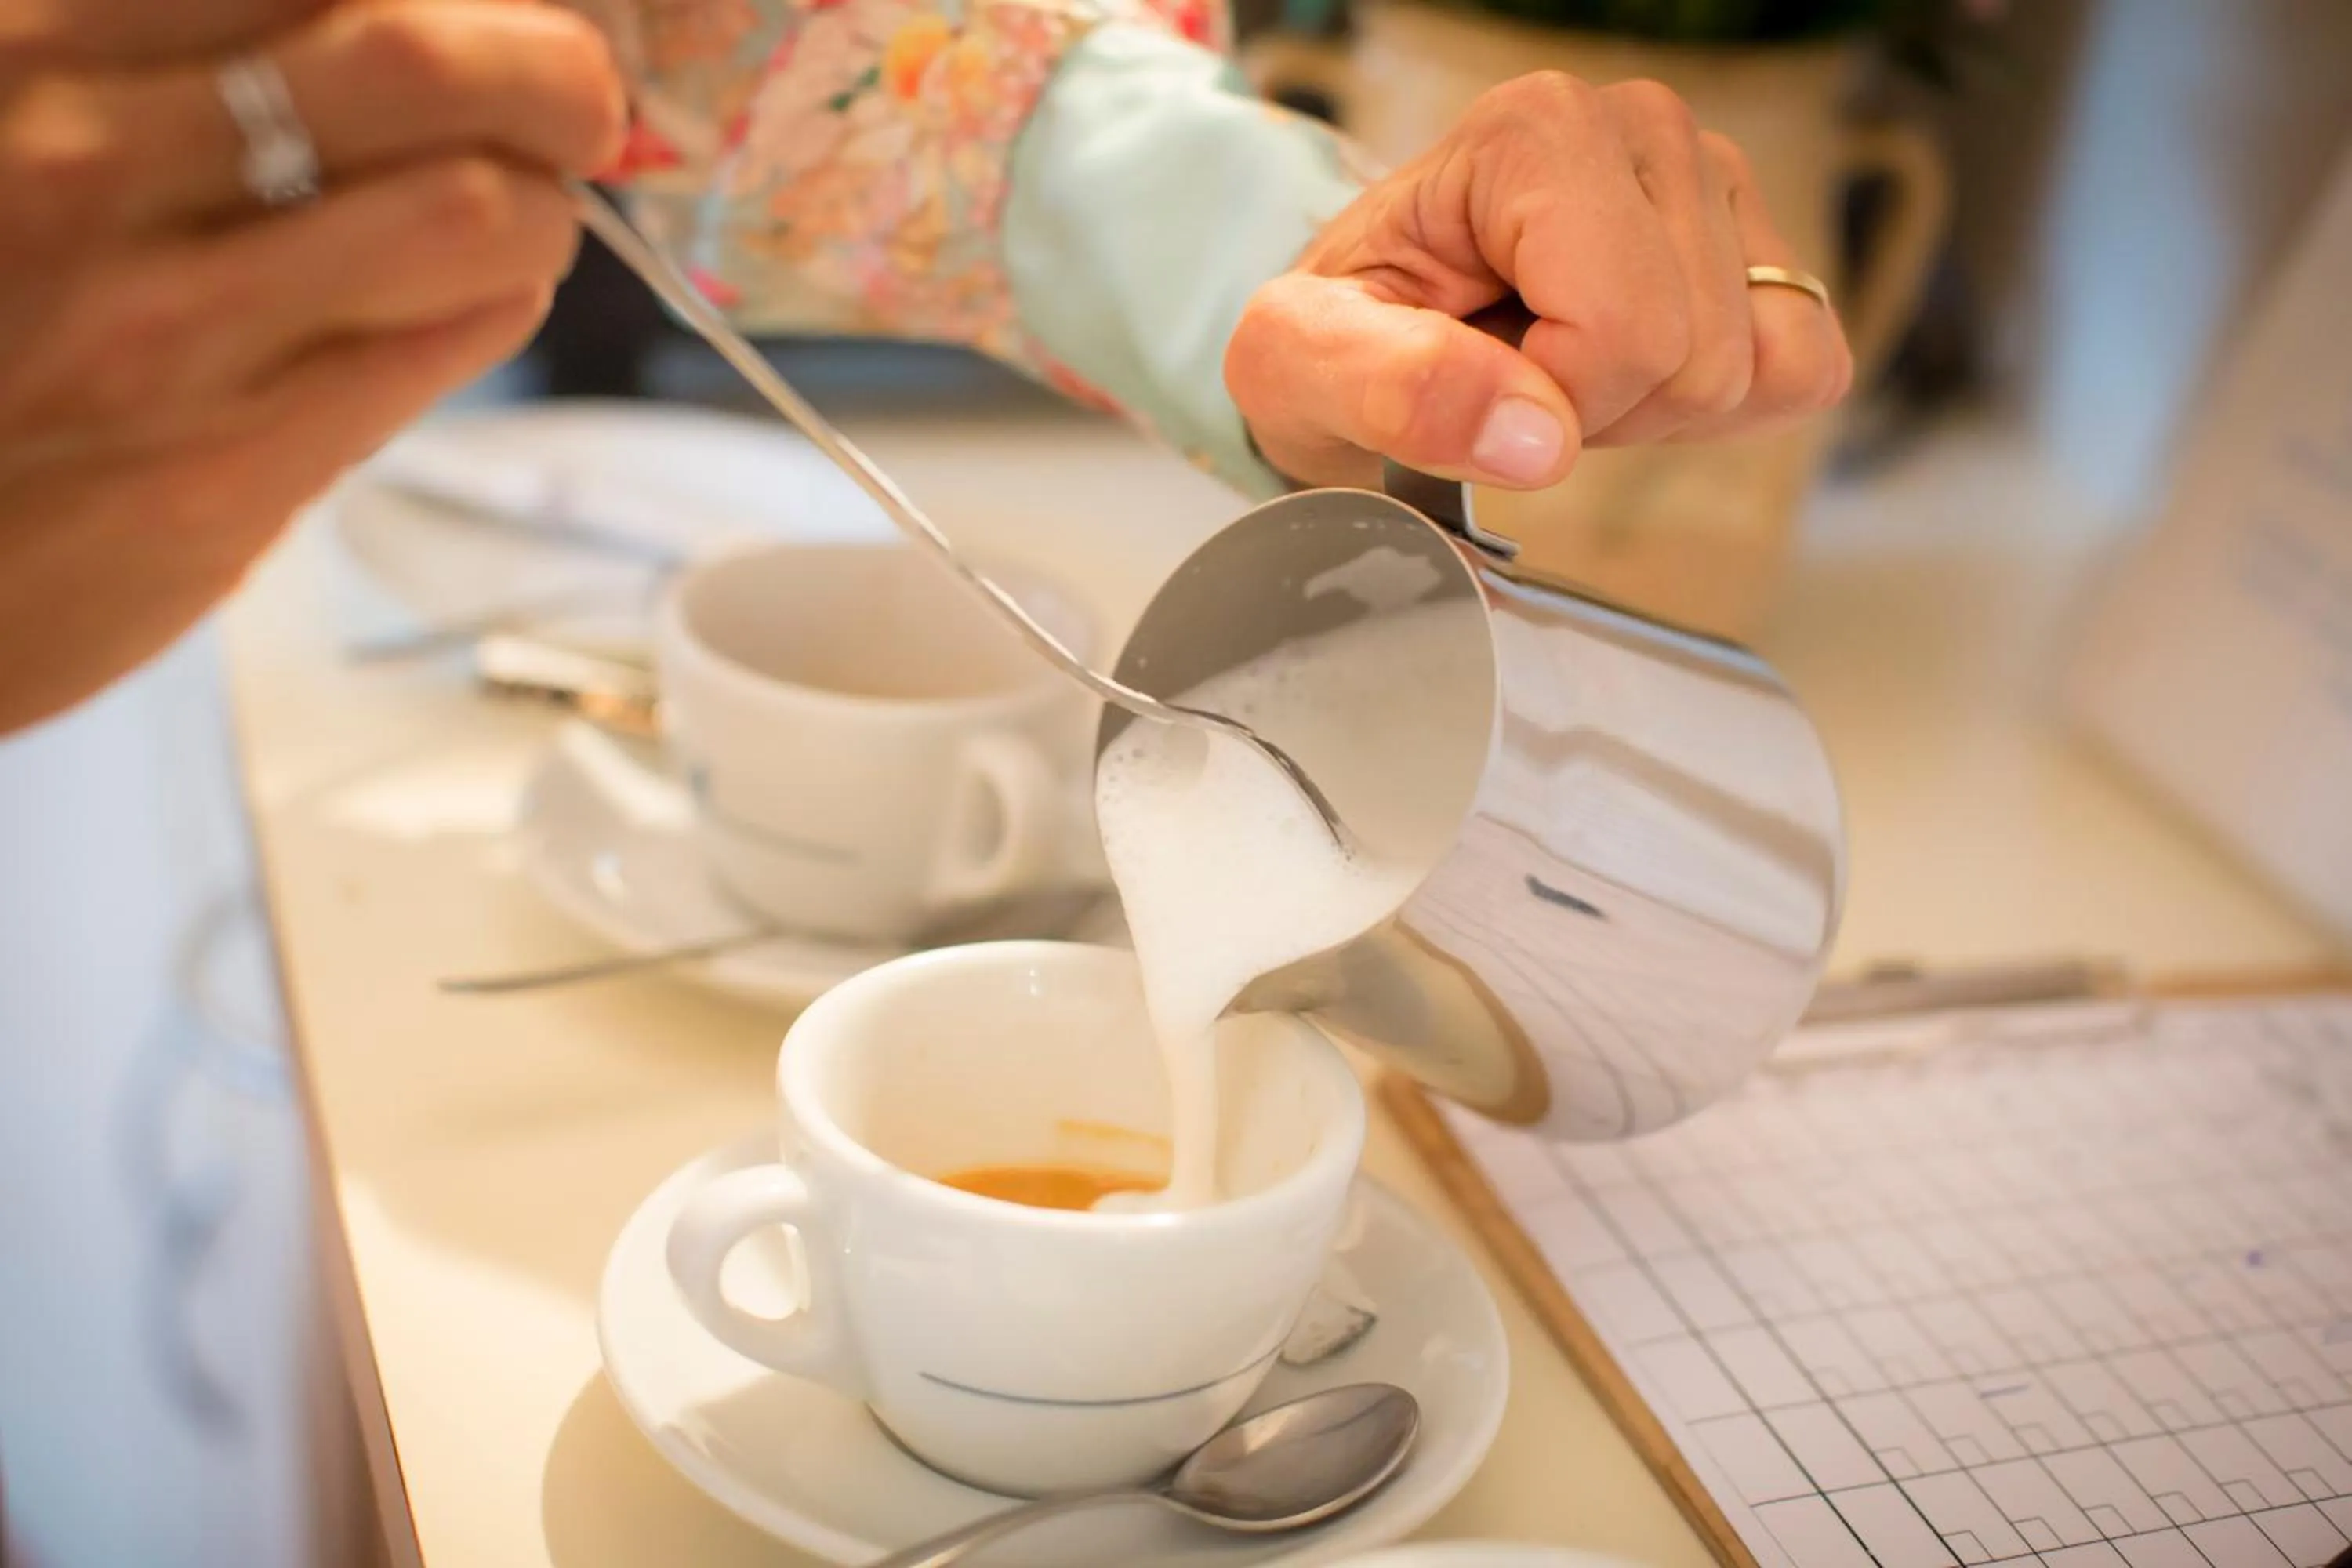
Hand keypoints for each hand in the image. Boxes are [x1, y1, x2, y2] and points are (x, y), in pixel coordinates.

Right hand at [0, 0, 625, 734]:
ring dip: (541, 205)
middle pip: (413, 51)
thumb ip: (168, 58)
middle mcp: (82, 164)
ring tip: (520, 212)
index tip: (508, 13)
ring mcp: (161, 326)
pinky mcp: (224, 467)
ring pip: (468, 211)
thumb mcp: (19, 124)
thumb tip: (411, 28)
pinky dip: (497, 303)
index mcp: (29, 48)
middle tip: (578, 98)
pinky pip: (440, 349)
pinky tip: (468, 298)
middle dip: (552, 69)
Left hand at [1225, 74, 1853, 490]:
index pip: (1623, 328)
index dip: (1554, 405)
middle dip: (1602, 411)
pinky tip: (1626, 376)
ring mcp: (1714, 178)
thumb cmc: (1333, 341)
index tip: (1477, 388)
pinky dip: (1721, 411)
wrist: (1357, 335)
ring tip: (1554, 369)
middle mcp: (1641, 127)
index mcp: (1535, 131)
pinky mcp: (1761, 243)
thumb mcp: (1300, 369)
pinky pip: (1805, 368)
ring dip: (1647, 412)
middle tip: (1512, 381)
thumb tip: (1539, 436)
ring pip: (1752, 369)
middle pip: (1696, 355)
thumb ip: (1394, 391)